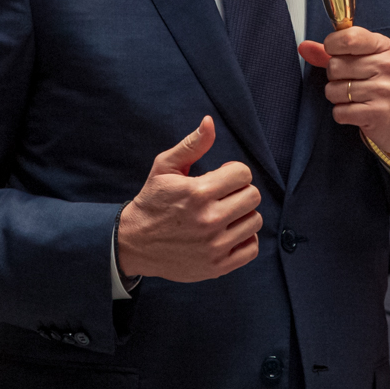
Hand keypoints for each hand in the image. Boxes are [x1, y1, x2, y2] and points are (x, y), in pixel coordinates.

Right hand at [115, 117, 262, 282]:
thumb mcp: (165, 168)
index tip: (222, 177)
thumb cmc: (152, 201)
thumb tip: (210, 122)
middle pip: (253, 196)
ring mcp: (214, 246)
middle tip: (225, 196)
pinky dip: (245, 239)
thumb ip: (191, 145)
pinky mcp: (216, 266)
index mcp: (197, 192)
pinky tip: (229, 232)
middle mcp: (208, 220)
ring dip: (243, 215)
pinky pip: (251, 249)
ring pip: (255, 221)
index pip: (243, 174)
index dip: (234, 172)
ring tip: (225, 214)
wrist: (134, 242)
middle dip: (240, 191)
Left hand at [297, 26, 389, 165]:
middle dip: (335, 78)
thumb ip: (333, 53)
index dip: (332, 47)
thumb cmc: (381, 89)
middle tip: (354, 84)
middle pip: (334, 66)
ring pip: (333, 90)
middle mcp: (387, 65)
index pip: (347, 37)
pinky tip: (358, 113)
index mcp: (385, 47)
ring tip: (357, 99)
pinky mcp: (378, 113)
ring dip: (339, 98)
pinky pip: (339, 111)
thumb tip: (303, 46)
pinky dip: (343, 114)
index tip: (337, 55)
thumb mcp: (364, 63)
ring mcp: (384, 90)